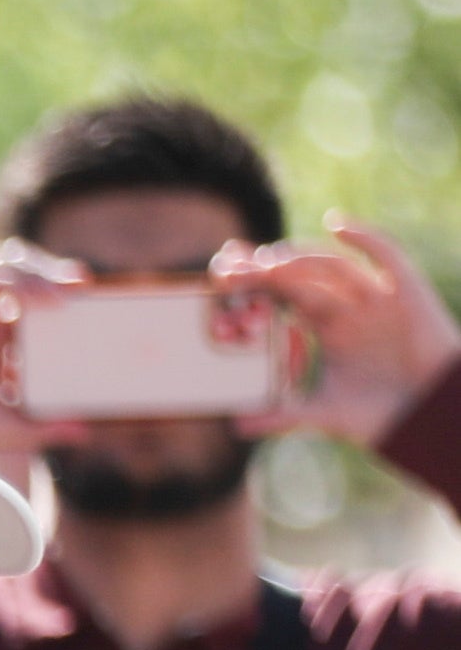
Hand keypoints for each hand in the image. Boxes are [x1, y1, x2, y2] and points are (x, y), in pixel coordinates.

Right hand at [0, 242, 80, 486]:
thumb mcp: (4, 428)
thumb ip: (42, 429)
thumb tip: (85, 433)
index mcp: (0, 333)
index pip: (39, 294)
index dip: (65, 290)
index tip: (94, 301)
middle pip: (27, 270)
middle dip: (56, 273)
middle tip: (84, 287)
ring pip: (8, 263)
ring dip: (38, 273)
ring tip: (64, 295)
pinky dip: (14, 284)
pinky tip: (32, 305)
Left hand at [222, 222, 460, 449]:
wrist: (431, 418)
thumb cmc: (382, 414)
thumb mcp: (323, 413)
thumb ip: (281, 416)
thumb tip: (235, 425)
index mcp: (326, 325)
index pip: (283, 293)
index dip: (254, 281)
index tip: (219, 274)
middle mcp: (348, 306)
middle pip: (300, 276)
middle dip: (264, 269)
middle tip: (228, 268)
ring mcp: (376, 297)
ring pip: (333, 267)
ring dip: (299, 260)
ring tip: (266, 261)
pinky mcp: (407, 294)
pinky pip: (388, 257)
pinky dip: (365, 237)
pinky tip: (336, 223)